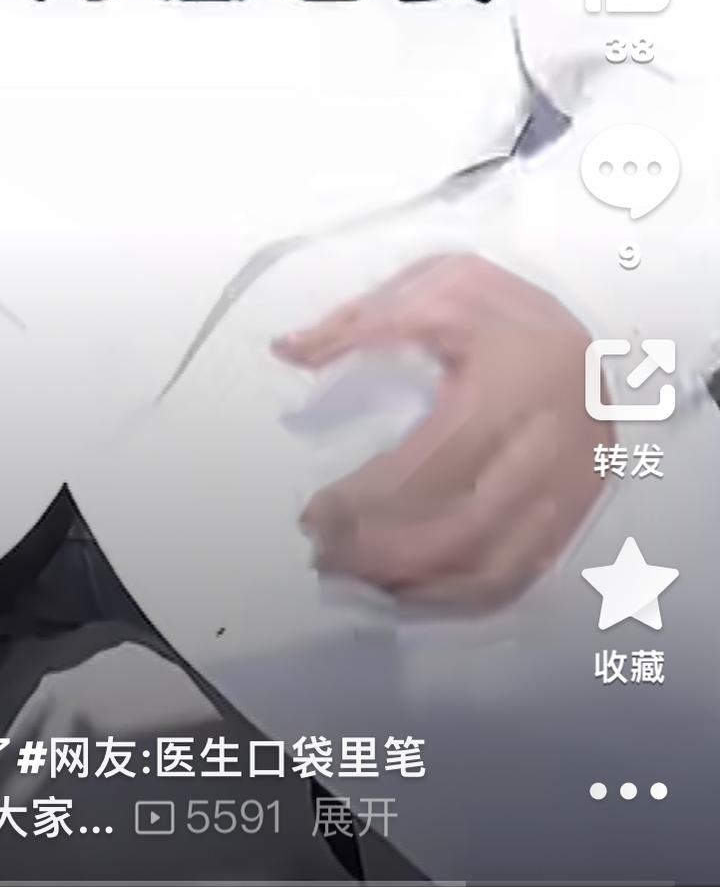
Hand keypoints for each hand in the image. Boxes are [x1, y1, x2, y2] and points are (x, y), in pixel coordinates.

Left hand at [272, 255, 595, 614]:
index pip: (433, 466)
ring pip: (489, 569)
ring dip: (415, 586)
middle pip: (461, 530)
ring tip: (353, 580)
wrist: (601, 342)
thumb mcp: (441, 287)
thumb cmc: (508, 314)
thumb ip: (362, 321)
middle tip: (324, 555)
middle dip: (383, 555)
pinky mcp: (571, 523)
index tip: (314, 514)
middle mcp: (544, 454)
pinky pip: (515, 580)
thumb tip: (285, 351)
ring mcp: (566, 497)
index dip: (370, 502)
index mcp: (510, 391)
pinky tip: (408, 593)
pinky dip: (457, 599)